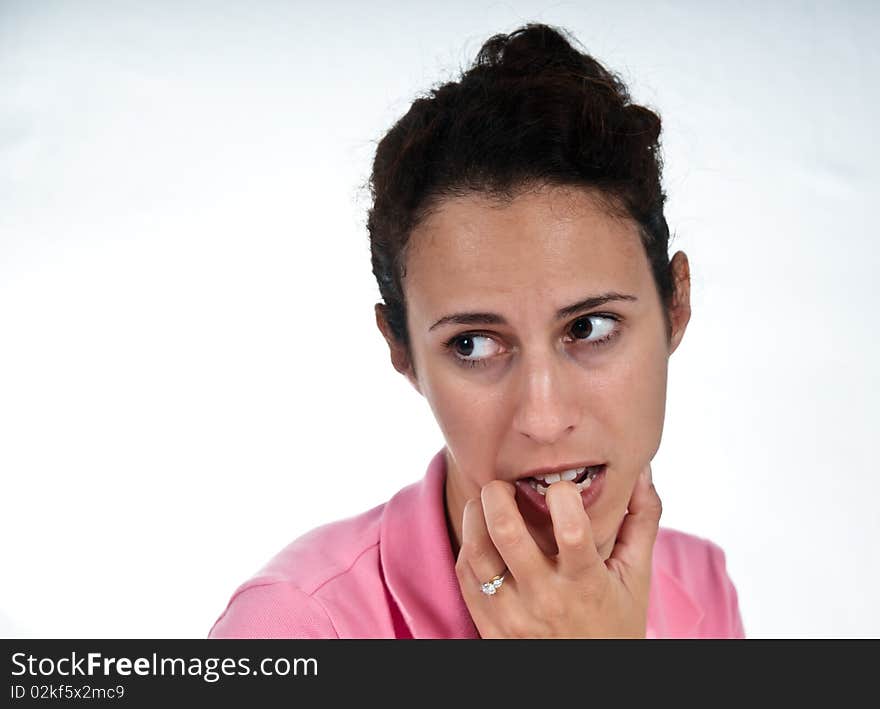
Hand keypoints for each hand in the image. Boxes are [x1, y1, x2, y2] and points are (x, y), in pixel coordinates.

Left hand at [454, 463, 660, 637]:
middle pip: (507, 532)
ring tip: (485, 504)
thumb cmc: (616, 625)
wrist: (592, 688)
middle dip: (498, 493)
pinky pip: (465, 576)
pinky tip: (481, 537)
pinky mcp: (490, 628)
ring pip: (476, 551)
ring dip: (475, 515)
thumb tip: (642, 470)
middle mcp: (546, 600)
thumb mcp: (636, 577)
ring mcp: (513, 616)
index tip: (560, 488)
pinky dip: (468, 547)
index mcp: (586, 583)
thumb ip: (642, 521)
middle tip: (503, 484)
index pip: (571, 529)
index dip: (562, 494)